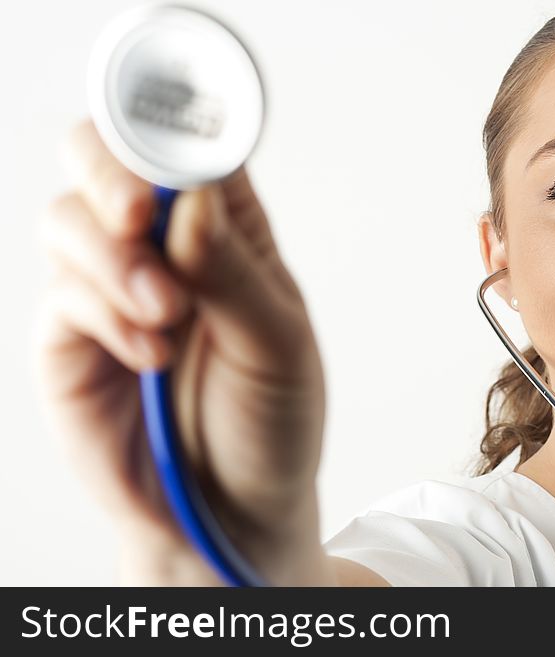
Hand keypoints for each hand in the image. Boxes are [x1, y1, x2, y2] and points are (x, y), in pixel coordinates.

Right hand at [33, 119, 333, 584]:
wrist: (231, 508)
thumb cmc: (270, 420)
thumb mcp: (279, 344)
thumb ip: (234, 271)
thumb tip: (189, 197)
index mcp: (227, 232)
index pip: (192, 149)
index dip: (178, 121)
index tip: (176, 125)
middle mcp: (163, 248)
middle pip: (105, 158)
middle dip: (111, 172)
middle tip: (137, 214)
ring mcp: (110, 289)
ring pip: (69, 218)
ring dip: (114, 259)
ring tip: (169, 314)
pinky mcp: (71, 338)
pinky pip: (62, 296)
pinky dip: (106, 317)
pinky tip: (152, 356)